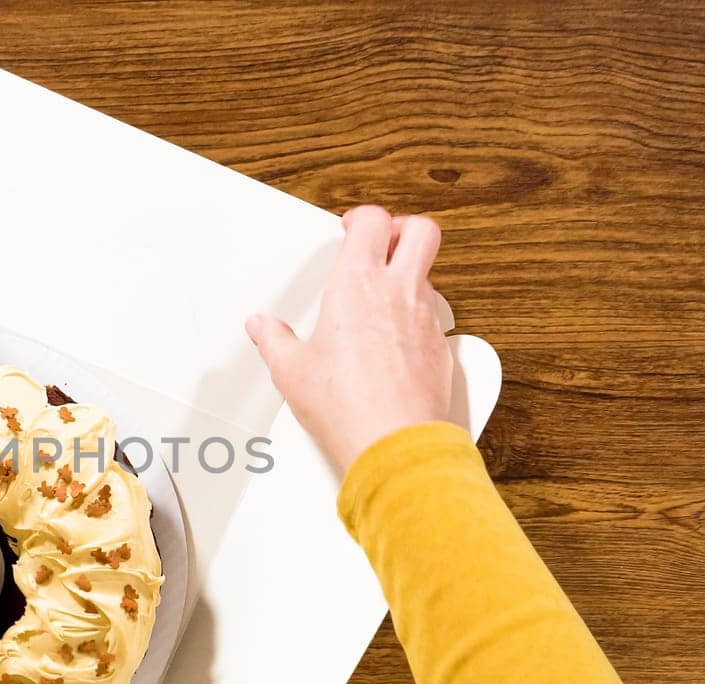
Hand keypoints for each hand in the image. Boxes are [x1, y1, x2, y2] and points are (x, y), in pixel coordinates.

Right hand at [247, 205, 453, 474]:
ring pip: (430, 274)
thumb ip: (274, 340)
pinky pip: (435, 317)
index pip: (373, 221)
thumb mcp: (291, 371)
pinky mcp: (442, 348)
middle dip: (402, 229)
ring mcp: (427, 318)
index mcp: (357, 283)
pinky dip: (418, 318)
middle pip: (421, 230)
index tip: (350, 230)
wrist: (393, 442)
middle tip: (383, 244)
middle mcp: (399, 292)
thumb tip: (262, 327)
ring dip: (410, 276)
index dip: (361, 219)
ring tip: (385, 298)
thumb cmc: (346, 405)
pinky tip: (396, 342)